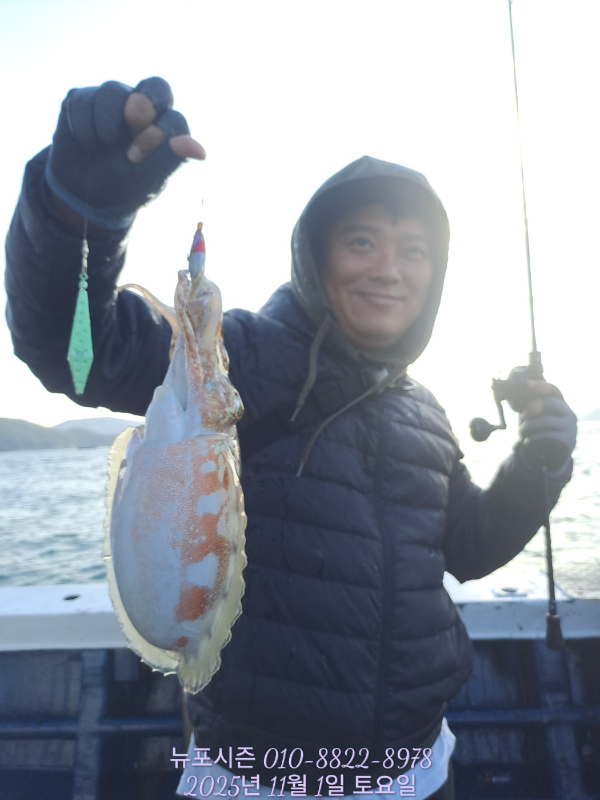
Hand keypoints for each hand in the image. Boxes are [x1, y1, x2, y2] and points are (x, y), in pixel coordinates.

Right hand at [46, 77, 204, 229]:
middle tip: (131, 124)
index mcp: (166, 130)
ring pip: (113, 90)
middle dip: (141, 106)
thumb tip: (200, 151)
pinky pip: (83, 100)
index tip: (135, 158)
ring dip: (106, 124)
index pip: (174, 118)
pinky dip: (83, 127)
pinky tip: (87, 143)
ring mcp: (115, 101)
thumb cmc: (123, 187)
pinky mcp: (84, 100)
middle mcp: (145, 110)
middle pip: (156, 86)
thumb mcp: (145, 180)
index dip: (158, 133)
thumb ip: (168, 160)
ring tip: (102, 146)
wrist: (84, 195)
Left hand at [519, 380, 576, 470]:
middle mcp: (569, 414)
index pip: (554, 390)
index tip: (526, 384)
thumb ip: (532, 407)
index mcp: (562, 405)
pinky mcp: (567, 441)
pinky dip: (534, 438)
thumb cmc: (542, 432)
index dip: (541, 386)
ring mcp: (570, 427)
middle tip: (522, 416)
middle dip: (532, 407)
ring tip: (521, 431)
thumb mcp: (538, 418)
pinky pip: (548, 436)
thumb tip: (514, 393)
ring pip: (546, 421)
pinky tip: (526, 441)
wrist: (553, 456)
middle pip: (550, 403)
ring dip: (529, 426)